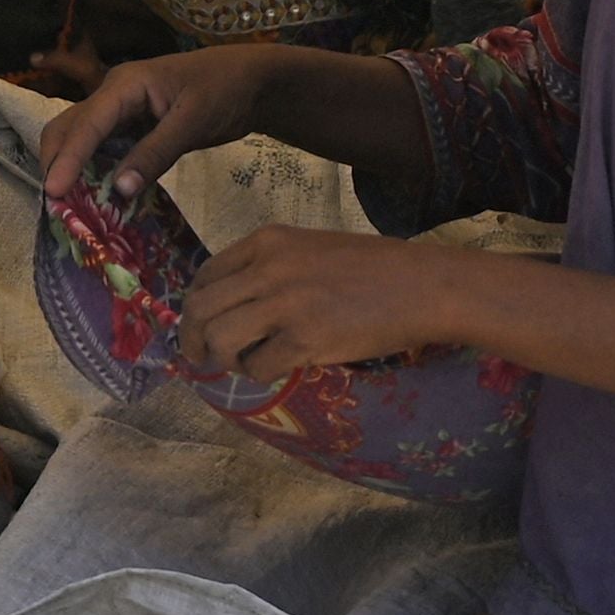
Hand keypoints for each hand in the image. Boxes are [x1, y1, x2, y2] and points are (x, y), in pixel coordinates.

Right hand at [39, 47, 285, 197]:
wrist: (252, 81)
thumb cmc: (224, 89)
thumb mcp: (193, 121)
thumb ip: (156, 153)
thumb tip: (117, 190)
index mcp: (124, 84)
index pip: (86, 124)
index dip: (67, 159)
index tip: (54, 193)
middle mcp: (114, 96)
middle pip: (70, 128)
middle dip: (58, 163)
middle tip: (56, 206)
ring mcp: (121, 113)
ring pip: (82, 141)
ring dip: (73, 170)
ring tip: (69, 208)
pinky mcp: (133, 129)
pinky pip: (104, 151)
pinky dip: (96, 173)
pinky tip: (97, 198)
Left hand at [170, 224, 461, 384]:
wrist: (421, 286)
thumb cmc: (373, 268)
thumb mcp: (311, 248)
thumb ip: (270, 268)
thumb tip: (233, 304)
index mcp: (267, 241)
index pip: (206, 275)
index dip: (194, 306)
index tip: (199, 325)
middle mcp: (268, 268)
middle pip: (201, 308)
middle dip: (193, 338)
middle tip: (201, 356)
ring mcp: (286, 304)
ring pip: (220, 338)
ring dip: (222, 359)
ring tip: (239, 364)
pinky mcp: (305, 339)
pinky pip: (257, 366)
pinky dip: (259, 374)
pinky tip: (275, 369)